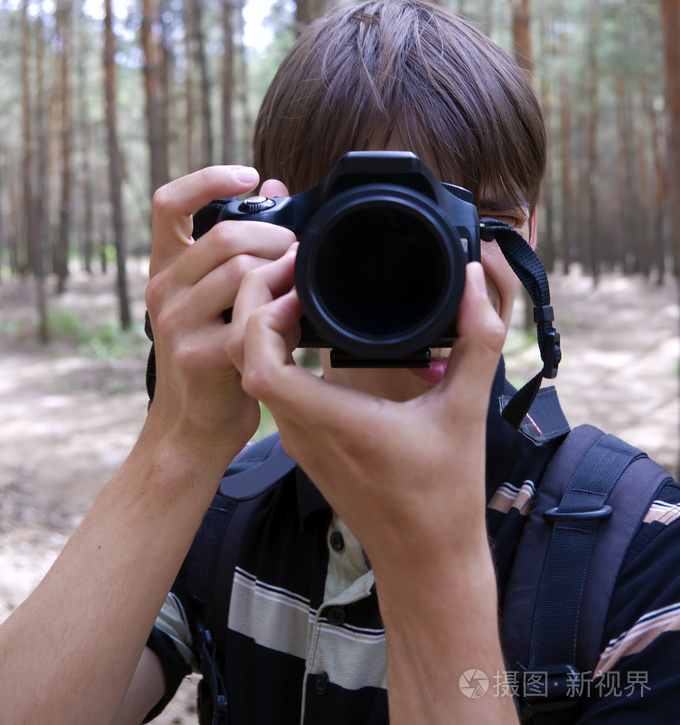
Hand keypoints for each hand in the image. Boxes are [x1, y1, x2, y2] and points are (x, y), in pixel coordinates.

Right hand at [144, 165, 293, 464]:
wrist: (191, 428)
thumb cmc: (211, 353)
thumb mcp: (213, 297)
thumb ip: (238, 244)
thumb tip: (273, 185)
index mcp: (165, 268)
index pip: (168, 202)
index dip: (208, 178)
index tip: (249, 175)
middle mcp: (162, 290)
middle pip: (226, 235)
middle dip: (276, 237)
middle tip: (299, 253)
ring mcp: (176, 325)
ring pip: (243, 271)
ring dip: (285, 274)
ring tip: (299, 288)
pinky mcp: (200, 358)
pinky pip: (253, 319)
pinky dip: (285, 312)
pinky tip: (296, 320)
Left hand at [238, 259, 516, 723]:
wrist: (425, 561)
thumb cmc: (445, 495)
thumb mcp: (468, 411)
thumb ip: (478, 341)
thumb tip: (479, 280)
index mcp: (334, 421)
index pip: (259, 366)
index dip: (263, 316)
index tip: (298, 285)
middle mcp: (303, 430)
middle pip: (243, 357)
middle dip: (255, 302)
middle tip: (293, 267)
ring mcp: (297, 438)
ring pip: (250, 369)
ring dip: (262, 322)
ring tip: (300, 284)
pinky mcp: (302, 441)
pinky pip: (268, 383)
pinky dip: (273, 346)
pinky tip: (307, 322)